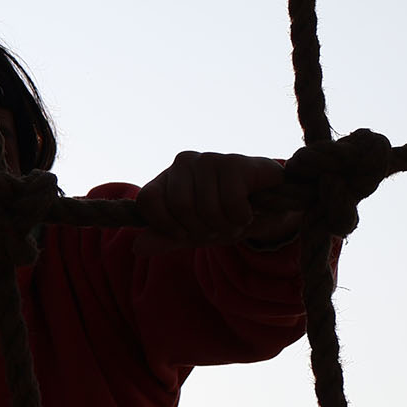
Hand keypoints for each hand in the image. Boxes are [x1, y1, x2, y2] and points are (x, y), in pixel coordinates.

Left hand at [135, 151, 300, 251]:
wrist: (268, 209)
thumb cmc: (223, 218)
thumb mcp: (192, 234)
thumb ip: (165, 239)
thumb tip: (137, 247)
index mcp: (166, 179)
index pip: (147, 201)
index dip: (168, 226)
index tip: (186, 232)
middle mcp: (183, 162)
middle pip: (180, 206)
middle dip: (202, 229)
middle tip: (217, 227)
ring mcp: (209, 159)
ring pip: (207, 207)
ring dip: (225, 225)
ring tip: (234, 219)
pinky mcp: (236, 162)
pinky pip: (231, 202)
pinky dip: (241, 217)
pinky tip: (248, 211)